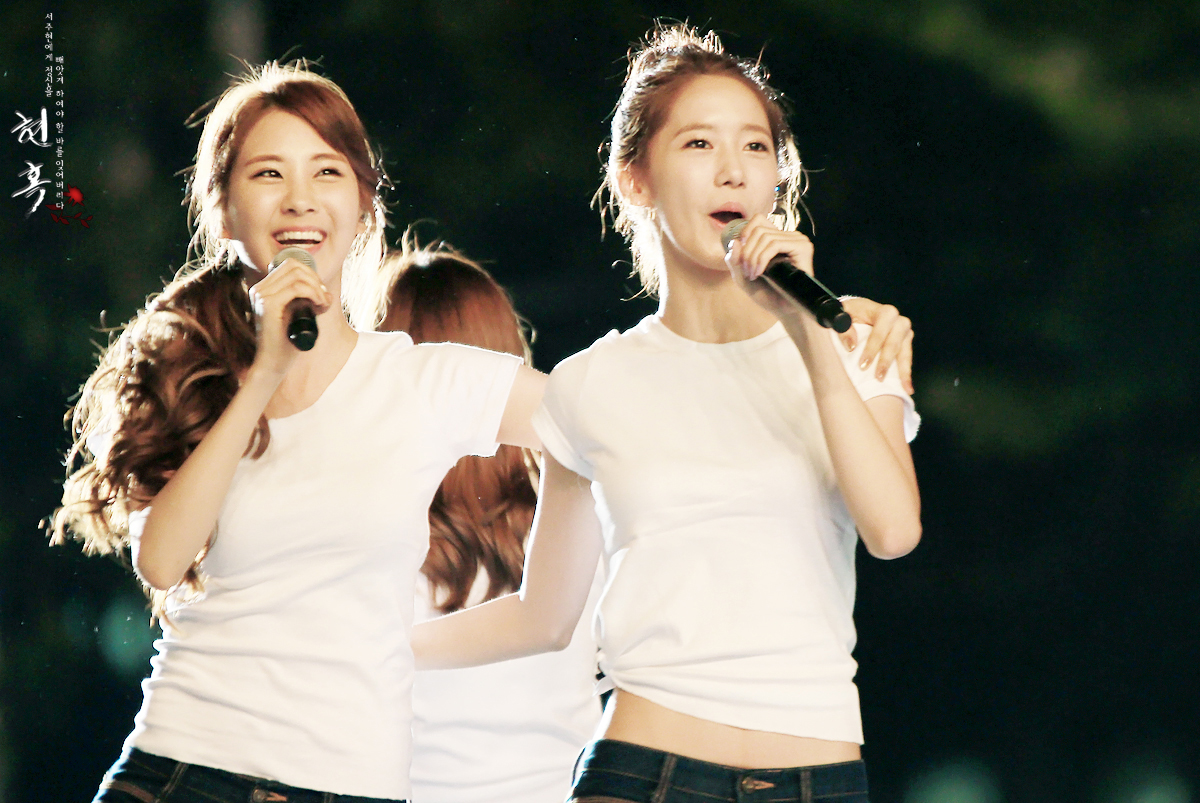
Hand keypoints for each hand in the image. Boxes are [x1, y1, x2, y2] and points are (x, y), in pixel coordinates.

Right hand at [246, 257, 332, 379]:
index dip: (311, 274)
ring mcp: (261, 295)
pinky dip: (314, 294)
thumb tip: (327, 292)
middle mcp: (259, 289)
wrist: (273, 363)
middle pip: (294, 266)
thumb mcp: (298, 316)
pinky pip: (297, 288)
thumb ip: (307, 302)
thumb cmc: (286, 343)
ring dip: (317, 288)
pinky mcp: (268, 304)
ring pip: (297, 275)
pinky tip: (320, 305)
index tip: (321, 294)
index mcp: (263, 289)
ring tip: (323, 304)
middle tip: (324, 299)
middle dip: (315, 279)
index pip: (290, 265)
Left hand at [724, 214, 815, 319]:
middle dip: (746, 251)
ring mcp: (797, 240)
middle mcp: (788, 236)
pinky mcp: (802, 247)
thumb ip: (735, 261)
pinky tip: (760, 272)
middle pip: (758, 229)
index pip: (758, 220)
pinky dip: (762, 259)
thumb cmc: (768, 295)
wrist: (785, 310)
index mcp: (777, 238)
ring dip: (753, 257)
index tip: (741, 256)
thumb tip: (735, 241)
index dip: (745, 233)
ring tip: (753, 275)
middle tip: (747, 272)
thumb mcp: (744, 277)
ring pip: (765, 237)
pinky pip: (775, 244)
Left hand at [838, 298, 914, 393]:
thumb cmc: (847, 314)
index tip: (863, 364)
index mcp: (882, 311)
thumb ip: (843, 329)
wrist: (856, 313)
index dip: (873, 346)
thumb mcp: (841, 316)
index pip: (881, 328)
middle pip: (895, 341)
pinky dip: (906, 373)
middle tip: (878, 377)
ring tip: (902, 387)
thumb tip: (851, 346)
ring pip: (905, 351)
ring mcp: (902, 332)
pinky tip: (907, 387)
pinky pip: (907, 358)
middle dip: (886, 361)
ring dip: (902, 370)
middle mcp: (896, 320)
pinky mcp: (904, 342)